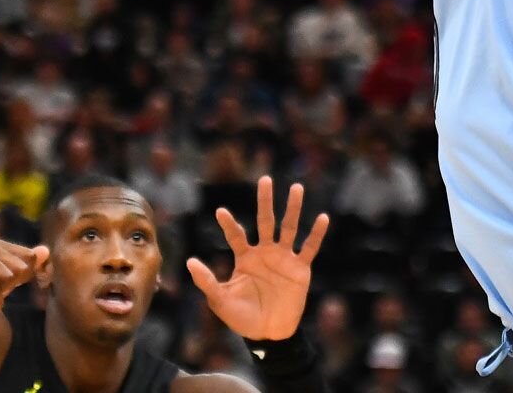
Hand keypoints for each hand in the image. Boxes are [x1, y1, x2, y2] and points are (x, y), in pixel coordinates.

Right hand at [0, 239, 48, 318]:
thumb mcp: (5, 282)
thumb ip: (25, 267)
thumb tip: (46, 250)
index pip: (28, 256)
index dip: (31, 274)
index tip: (24, 286)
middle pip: (19, 267)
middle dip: (13, 285)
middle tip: (0, 293)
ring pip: (6, 276)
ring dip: (2, 292)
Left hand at [186, 176, 329, 340]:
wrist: (268, 334)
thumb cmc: (242, 317)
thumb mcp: (221, 300)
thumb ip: (207, 281)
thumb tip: (190, 261)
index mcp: (245, 258)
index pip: (236, 235)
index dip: (228, 223)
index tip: (220, 211)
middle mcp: (265, 253)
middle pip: (265, 221)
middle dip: (265, 201)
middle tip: (265, 179)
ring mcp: (284, 259)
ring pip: (289, 228)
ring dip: (293, 208)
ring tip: (297, 188)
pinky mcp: (300, 269)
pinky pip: (309, 248)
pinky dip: (316, 234)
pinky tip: (322, 218)